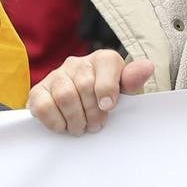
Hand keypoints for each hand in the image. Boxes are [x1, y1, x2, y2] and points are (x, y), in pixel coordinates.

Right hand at [27, 49, 153, 135]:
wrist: (80, 111)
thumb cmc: (107, 100)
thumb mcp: (125, 92)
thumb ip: (133, 80)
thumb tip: (147, 67)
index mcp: (102, 59)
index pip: (107, 64)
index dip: (107, 89)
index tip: (108, 107)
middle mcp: (77, 63)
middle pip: (84, 85)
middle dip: (93, 112)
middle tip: (96, 125)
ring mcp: (56, 76)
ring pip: (64, 95)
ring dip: (75, 119)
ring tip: (81, 127)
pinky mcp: (39, 91)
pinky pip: (43, 105)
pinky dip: (56, 121)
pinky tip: (64, 125)